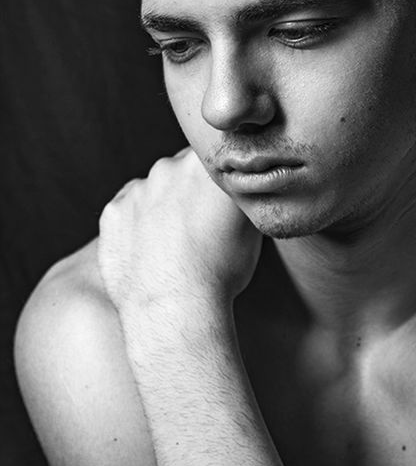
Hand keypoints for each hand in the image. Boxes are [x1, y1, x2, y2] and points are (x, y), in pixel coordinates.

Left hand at [98, 148, 261, 310]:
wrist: (175, 308)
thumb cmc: (220, 273)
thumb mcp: (251, 231)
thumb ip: (241, 199)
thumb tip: (240, 193)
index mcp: (208, 167)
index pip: (215, 158)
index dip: (218, 179)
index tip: (220, 199)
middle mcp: (171, 168)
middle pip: (182, 170)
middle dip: (189, 191)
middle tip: (200, 225)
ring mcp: (139, 188)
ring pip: (153, 191)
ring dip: (162, 207)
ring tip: (174, 245)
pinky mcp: (114, 211)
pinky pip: (127, 212)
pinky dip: (137, 225)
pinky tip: (151, 251)